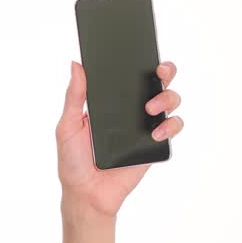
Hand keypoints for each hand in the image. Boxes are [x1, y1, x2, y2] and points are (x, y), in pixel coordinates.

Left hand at [55, 60, 183, 217]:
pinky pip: (173, 128)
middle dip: (164, 71)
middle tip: (159, 72)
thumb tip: (76, 64)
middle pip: (156, 82)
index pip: (129, 75)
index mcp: (110, 102)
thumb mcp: (68, 126)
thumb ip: (74, 96)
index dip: (139, 59)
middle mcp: (131, 110)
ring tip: (150, 108)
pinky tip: (155, 132)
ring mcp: (145, 126)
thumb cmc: (73, 160)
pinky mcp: (154, 145)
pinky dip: (170, 126)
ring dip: (167, 98)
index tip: (142, 48)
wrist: (86, 194)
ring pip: (170, 101)